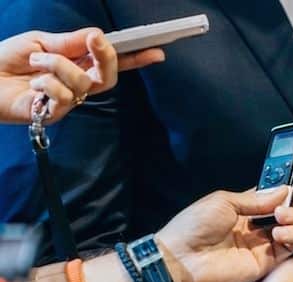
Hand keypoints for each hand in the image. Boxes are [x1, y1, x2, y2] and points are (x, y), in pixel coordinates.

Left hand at [0, 28, 164, 123]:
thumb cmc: (8, 59)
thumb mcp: (42, 42)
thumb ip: (70, 42)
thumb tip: (98, 35)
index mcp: (78, 64)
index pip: (113, 62)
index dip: (136, 58)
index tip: (157, 51)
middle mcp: (78, 84)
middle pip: (109, 76)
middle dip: (106, 57)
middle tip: (94, 41)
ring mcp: (69, 100)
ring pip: (84, 82)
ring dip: (57, 65)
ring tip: (35, 62)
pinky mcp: (56, 113)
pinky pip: (65, 95)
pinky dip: (46, 83)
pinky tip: (33, 84)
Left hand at [156, 169, 292, 281]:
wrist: (181, 258)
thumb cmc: (194, 227)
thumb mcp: (224, 201)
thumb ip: (257, 199)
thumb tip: (283, 191)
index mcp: (244, 209)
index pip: (273, 195)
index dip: (288, 185)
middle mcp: (256, 226)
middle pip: (288, 210)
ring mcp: (261, 244)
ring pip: (292, 228)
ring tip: (282, 214)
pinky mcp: (265, 262)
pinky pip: (288, 248)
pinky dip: (291, 237)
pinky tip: (280, 231)